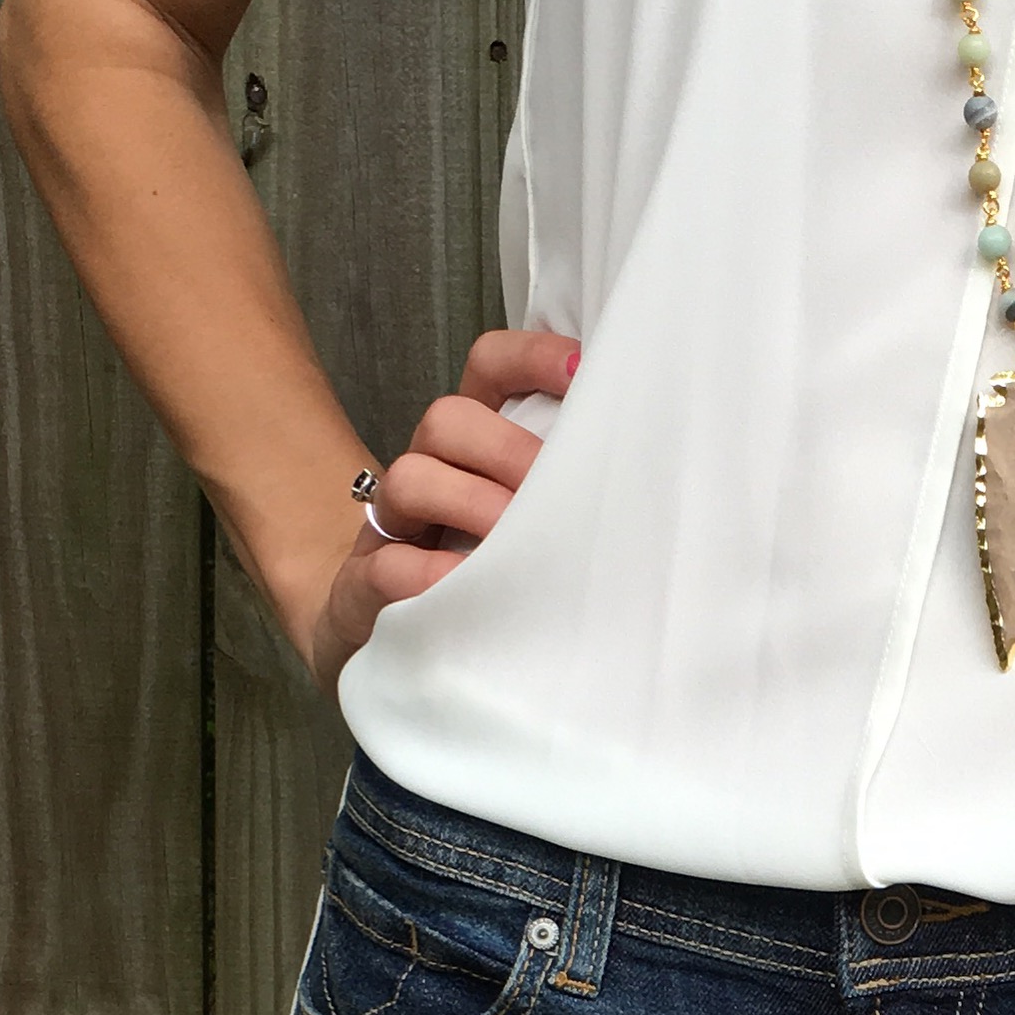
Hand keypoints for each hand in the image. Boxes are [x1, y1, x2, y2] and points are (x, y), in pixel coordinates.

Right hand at [304, 326, 580, 694]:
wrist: (395, 656)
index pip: (488, 370)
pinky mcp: (364, 589)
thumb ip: (574, 497)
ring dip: (472, 505)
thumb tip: (650, 486)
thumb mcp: (538, 533)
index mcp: (475, 451)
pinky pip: (389, 565)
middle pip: (448, 418)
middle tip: (556, 497)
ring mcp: (391, 530)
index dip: (531, 358)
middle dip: (508, 451)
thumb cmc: (491, 586)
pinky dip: (430, 573)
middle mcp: (430, 473)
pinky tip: (470, 588)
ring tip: (515, 544)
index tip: (585, 373)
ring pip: (410, 477)